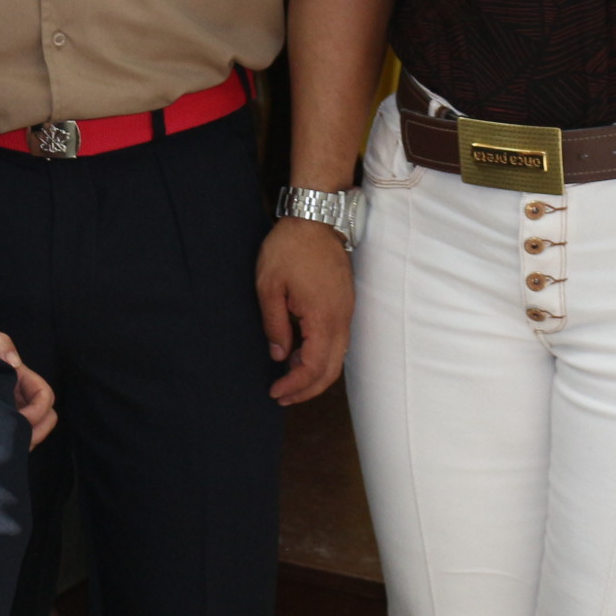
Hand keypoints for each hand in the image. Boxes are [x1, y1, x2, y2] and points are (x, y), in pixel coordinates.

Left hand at [0, 325, 57, 446]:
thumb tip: (15, 364)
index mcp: (18, 375)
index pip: (44, 396)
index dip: (38, 411)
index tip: (19, 420)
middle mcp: (17, 394)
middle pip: (45, 417)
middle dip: (37, 431)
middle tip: (15, 441)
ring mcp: (7, 408)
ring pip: (32, 430)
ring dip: (24, 440)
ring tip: (3, 446)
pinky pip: (12, 436)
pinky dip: (11, 444)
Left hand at [257, 215, 352, 404]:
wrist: (315, 219)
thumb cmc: (289, 248)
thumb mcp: (268, 286)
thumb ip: (274, 325)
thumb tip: (280, 355)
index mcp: (323, 317)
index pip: (314, 367)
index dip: (296, 386)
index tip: (275, 391)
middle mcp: (341, 319)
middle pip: (331, 370)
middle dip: (307, 389)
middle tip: (282, 396)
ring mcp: (346, 311)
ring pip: (337, 357)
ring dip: (315, 373)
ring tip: (288, 378)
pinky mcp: (344, 304)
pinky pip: (338, 340)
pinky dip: (321, 355)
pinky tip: (300, 354)